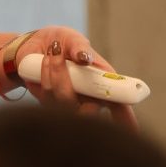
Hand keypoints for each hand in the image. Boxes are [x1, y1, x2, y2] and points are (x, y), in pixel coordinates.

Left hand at [18, 26, 140, 130]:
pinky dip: (45, 76)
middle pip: (89, 110)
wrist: (34, 45)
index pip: (119, 106)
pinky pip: (47, 97)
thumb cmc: (62, 43)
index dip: (126, 118)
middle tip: (59, 54)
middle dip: (72, 81)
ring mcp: (69, 106)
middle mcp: (88, 100)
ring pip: (64, 101)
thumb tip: (85, 58)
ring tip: (52, 52)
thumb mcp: (72, 39)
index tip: (132, 127)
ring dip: (55, 72)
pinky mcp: (50, 107)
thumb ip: (80, 47)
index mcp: (103, 85)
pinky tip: (45, 62)